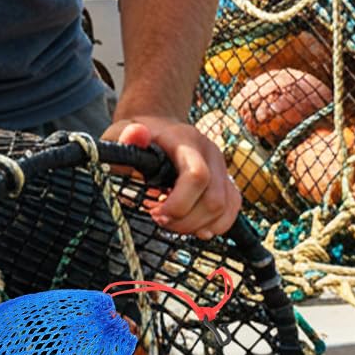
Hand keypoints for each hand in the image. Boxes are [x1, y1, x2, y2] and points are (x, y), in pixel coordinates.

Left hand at [103, 114, 239, 239]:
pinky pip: (232, 207)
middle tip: (159, 220)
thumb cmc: (136, 135)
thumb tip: (137, 134)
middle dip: (186, 221)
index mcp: (186, 141)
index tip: (154, 214)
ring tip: (172, 222)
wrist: (157, 127)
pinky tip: (194, 227)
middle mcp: (210, 152)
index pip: (197, 176)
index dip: (179, 204)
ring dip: (198, 225)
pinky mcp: (226, 180)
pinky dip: (215, 224)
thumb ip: (126, 137)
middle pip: (214, 199)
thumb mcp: (122, 132)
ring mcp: (221, 167)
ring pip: (225, 207)